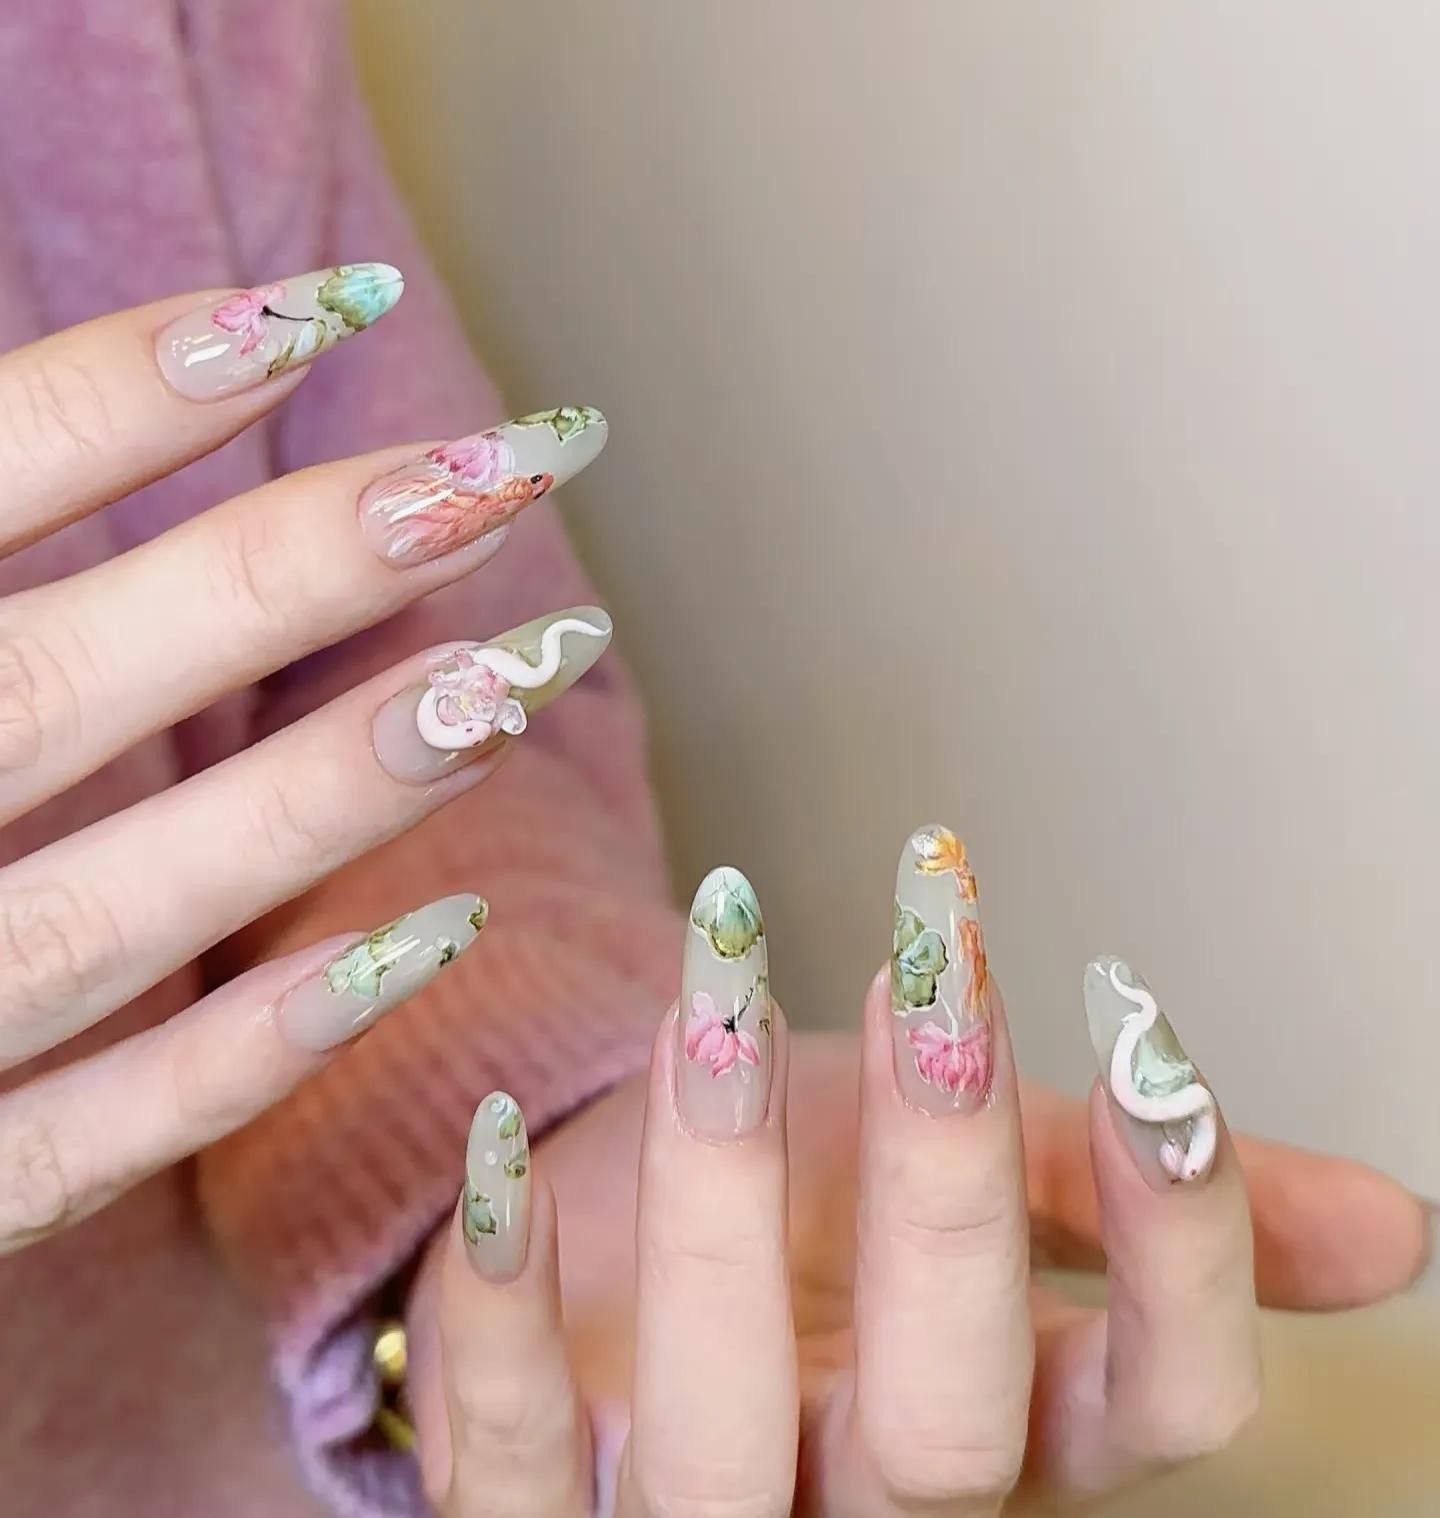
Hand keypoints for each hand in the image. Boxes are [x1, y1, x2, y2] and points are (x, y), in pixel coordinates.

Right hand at [0, 270, 608, 1250]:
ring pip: (107, 914)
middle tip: (509, 471)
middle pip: (55, 689)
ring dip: (326, 796)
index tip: (328, 312)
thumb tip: (140, 380)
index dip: (119, 393)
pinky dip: (251, 1053)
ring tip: (517, 677)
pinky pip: (85, 1143)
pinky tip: (429, 939)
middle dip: (292, 574)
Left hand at [412, 855, 1427, 1515]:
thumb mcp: (964, 1170)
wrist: (617, 1238)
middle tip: (929, 960)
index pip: (1165, 1404)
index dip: (1185, 1241)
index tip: (1149, 1023)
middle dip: (949, 1179)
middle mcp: (866, 1501)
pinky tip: (499, 1153)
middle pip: (950, 1414)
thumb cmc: (808, 1194)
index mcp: (1011, 1427)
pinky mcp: (534, 1503)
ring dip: (719, 1198)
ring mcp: (695, 1514)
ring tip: (710, 991)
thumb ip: (1118, 1190)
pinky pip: (508, 1455)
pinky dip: (500, 1306)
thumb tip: (1396, 1230)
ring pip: (721, 1435)